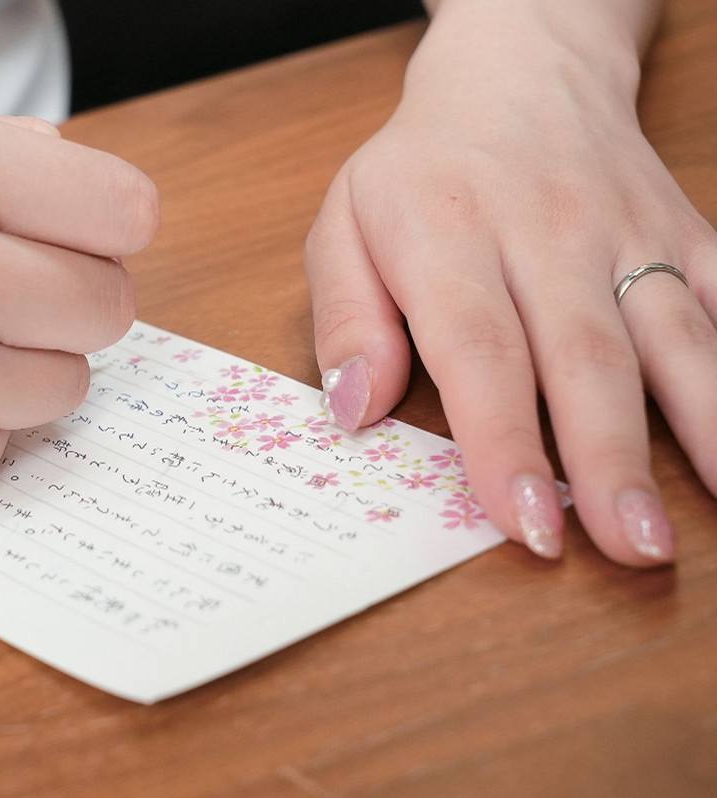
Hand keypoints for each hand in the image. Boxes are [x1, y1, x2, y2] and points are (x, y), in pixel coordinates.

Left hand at [304, 1, 716, 565]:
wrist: (518, 76)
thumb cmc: (419, 172)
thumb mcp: (343, 226)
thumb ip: (346, 319)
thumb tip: (355, 410)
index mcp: (449, 236)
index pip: (480, 351)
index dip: (505, 440)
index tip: (525, 520)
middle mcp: (547, 235)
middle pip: (584, 358)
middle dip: (608, 459)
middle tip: (629, 548)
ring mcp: (628, 233)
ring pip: (672, 336)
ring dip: (698, 429)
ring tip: (705, 513)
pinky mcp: (684, 232)